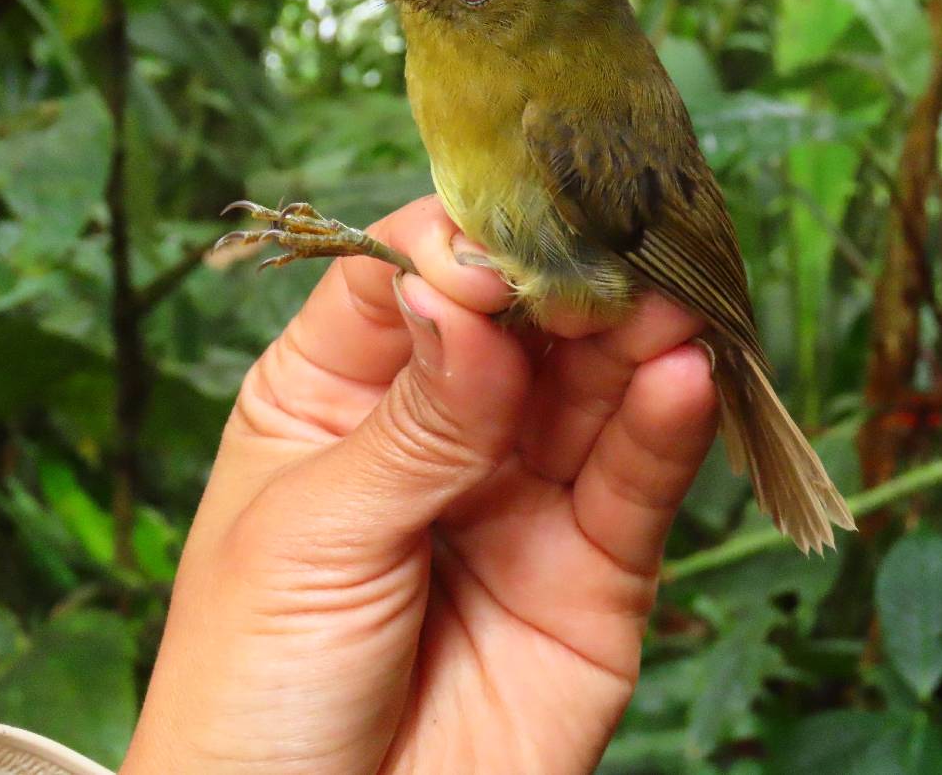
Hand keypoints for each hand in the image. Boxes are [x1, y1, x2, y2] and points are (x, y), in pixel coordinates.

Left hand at [121, 196, 716, 774]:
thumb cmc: (255, 688)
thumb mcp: (311, 537)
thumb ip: (413, 422)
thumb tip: (472, 294)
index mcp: (334, 397)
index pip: (407, 282)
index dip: (456, 253)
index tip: (493, 254)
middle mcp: (438, 429)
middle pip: (517, 325)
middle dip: (561, 284)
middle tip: (605, 258)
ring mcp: (520, 496)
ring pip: (591, 390)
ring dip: (631, 338)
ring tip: (660, 301)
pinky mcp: (593, 571)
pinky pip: (635, 483)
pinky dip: (666, 428)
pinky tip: (685, 375)